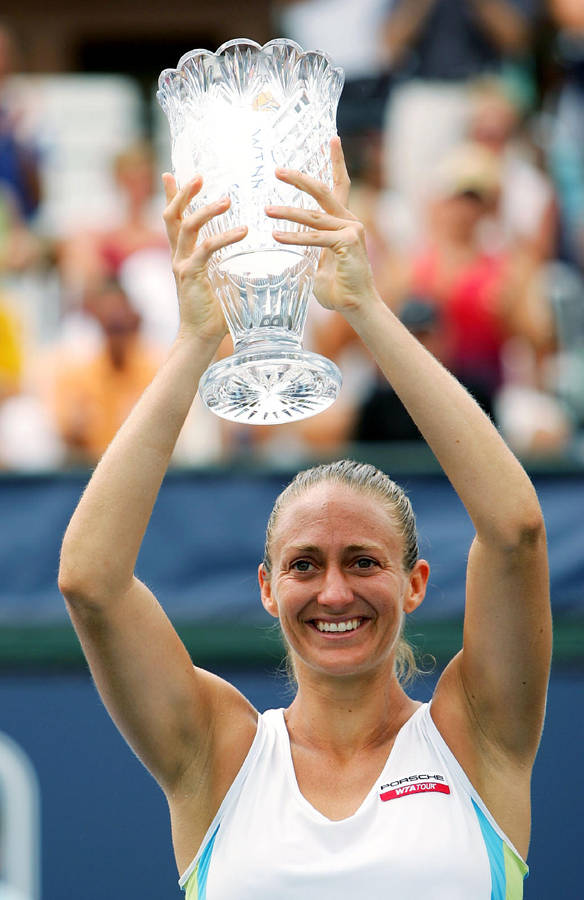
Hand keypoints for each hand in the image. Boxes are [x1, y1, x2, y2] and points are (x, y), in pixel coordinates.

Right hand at [162, 174, 246, 344]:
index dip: (171, 196)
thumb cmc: (216, 312)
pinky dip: (224, 238)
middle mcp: (178, 256)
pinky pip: (205, 250)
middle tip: (198, 175)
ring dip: (206, 210)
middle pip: (172, 216)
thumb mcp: (224, 280)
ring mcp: (181, 265)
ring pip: (186, 227)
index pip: (173, 219)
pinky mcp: (190, 276)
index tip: (170, 173)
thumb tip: (261, 255)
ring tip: (227, 200)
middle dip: (183, 193)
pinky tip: (243, 231)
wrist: (202, 337)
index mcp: (183, 255)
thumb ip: (233, 263)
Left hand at [265, 137, 376, 314]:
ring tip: (266, 211)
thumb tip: (291, 244)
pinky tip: (276, 235)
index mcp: (345, 221)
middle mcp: (351, 221)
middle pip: (324, 192)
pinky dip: (294, 237)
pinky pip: (315, 238)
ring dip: (287, 212)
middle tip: (277, 171)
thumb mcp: (320, 261)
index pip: (340, 185)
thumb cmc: (337, 288)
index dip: (336, 161)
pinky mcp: (348, 243)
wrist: (356, 306)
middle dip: (300, 179)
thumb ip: (311, 247)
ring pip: (313, 216)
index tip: (331, 139)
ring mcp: (352, 230)